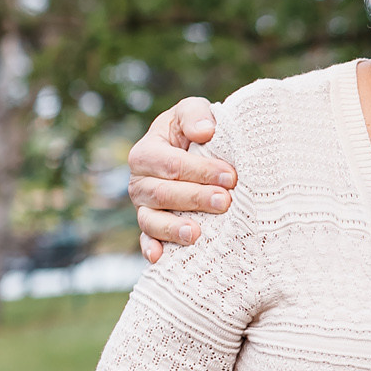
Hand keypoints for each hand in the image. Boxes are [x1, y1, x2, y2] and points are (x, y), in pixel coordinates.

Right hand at [128, 96, 232, 260]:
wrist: (195, 152)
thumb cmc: (196, 130)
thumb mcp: (193, 112)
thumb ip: (195, 114)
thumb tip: (204, 132)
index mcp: (147, 152)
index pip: (172, 164)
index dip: (200, 171)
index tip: (231, 177)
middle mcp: (140, 182)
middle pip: (163, 194)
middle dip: (195, 198)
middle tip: (225, 201)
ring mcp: (144, 207)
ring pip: (151, 220)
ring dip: (173, 228)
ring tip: (196, 234)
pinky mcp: (151, 228)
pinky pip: (146, 240)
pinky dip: (150, 249)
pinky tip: (159, 258)